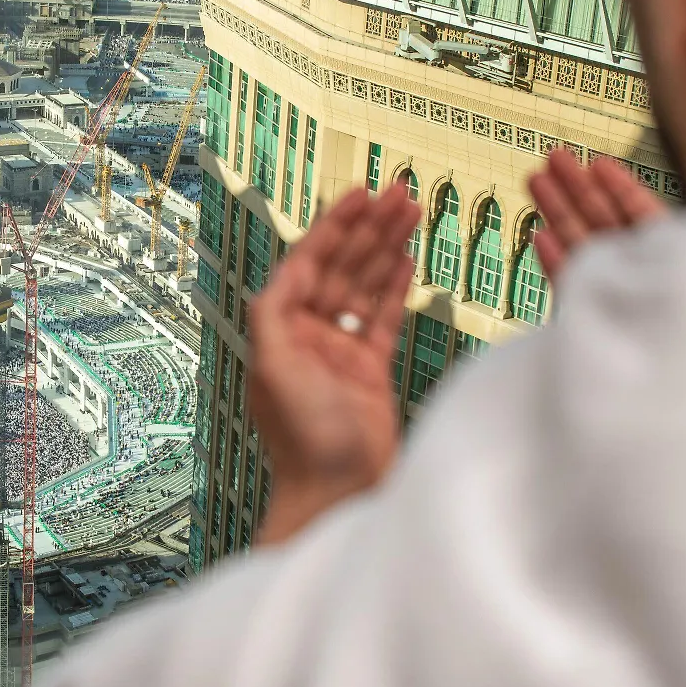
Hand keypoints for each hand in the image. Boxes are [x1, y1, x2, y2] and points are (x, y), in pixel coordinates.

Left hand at [249, 189, 420, 546]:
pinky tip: (408, 259)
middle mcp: (308, 337)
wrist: (339, 493)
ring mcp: (340, 353)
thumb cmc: (303, 439)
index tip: (361, 195)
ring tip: (412, 212)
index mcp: (280, 331)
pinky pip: (382, 319)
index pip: (308, 263)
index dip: (334, 226)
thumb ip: (273, 317)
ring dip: (386, 248)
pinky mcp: (369, 372)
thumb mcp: (275, 369)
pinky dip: (395, 287)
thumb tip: (278, 276)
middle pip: (340, 268)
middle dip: (367, 229)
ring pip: (364, 287)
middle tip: (399, 193)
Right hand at [526, 149, 665, 281]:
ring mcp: (610, 291)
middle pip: (603, 221)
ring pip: (580, 245)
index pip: (639, 213)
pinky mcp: (588, 314)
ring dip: (558, 211)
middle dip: (577, 187)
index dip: (618, 185)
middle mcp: (638, 270)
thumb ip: (662, 226)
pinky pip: (570, 282)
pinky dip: (555, 260)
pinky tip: (541, 236)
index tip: (598, 163)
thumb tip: (642, 200)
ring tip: (536, 181)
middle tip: (555, 157)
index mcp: (669, 256)